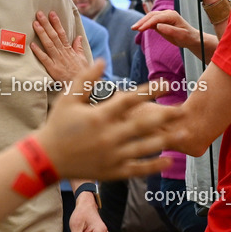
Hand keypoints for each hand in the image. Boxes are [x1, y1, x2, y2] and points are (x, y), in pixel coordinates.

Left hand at [31, 10, 84, 82]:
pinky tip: (32, 45)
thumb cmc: (82, 73)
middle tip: (39, 14)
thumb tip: (78, 37)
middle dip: (46, 24)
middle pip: (54, 36)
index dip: (56, 23)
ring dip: (42, 33)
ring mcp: (58, 60)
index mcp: (69, 50)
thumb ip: (79, 48)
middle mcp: (63, 53)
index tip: (51, 13)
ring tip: (35, 24)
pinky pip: (45, 59)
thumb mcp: (83, 59)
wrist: (83, 87)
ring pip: (49, 44)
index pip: (62, 33)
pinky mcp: (53, 69)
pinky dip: (38, 52)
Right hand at [33, 62, 184, 182]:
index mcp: (99, 116)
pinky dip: (155, 165)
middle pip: (144, 123)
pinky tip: (169, 159)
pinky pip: (138, 168)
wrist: (46, 159)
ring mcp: (112, 155)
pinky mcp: (113, 171)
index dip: (149, 90)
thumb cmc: (57, 125)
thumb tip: (102, 60)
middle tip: (183, 109)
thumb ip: (85, 79)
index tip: (165, 84)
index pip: (130, 100)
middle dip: (166, 115)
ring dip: (166, 139)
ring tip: (182, 132)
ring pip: (145, 147)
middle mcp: (109, 136)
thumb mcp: (68, 98)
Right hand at [131, 9, 198, 50]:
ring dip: (142, 22)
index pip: (157, 17)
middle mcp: (167, 14)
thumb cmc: (187, 37)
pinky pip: (151, 21)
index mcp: (172, 15)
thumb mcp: (181, 35)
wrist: (191, 38)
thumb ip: (170, 30)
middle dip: (142, 21)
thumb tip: (158, 26)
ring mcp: (164, 17)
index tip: (140, 29)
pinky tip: (139, 28)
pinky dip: (145, 24)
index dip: (148, 23)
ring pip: (150, 17)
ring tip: (134, 28)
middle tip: (134, 28)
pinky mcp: (161, 22)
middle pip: (152, 15)